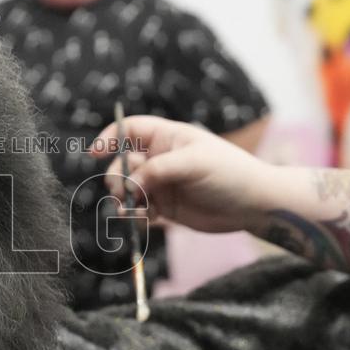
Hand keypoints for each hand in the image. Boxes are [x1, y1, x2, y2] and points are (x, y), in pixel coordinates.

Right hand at [91, 116, 278, 232]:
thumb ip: (156, 170)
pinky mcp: (166, 208)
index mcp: (167, 138)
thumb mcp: (192, 163)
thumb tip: (129, 185)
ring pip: (128, 190)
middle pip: (122, 164)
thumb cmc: (229, 173)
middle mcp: (161, 159)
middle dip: (117, 178)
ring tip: (130, 211)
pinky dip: (136, 216)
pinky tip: (144, 220)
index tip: (95, 153)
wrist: (254, 205)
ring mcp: (162, 184)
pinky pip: (140, 211)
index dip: (110, 137)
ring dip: (124, 200)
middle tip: (124, 193)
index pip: (130, 130)